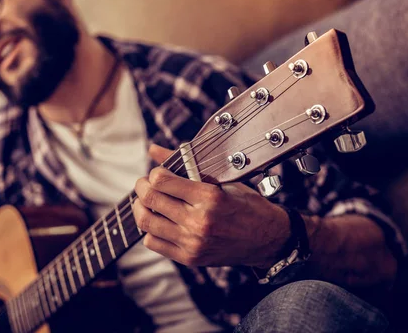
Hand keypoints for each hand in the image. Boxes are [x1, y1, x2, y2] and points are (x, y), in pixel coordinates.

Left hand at [132, 144, 290, 267]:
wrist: (266, 239)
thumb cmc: (245, 205)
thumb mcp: (222, 179)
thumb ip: (184, 163)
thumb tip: (153, 149)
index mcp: (209, 197)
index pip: (161, 180)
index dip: (154, 173)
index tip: (157, 173)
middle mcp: (199, 221)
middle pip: (150, 199)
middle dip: (141, 187)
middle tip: (144, 184)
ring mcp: (193, 242)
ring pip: (146, 222)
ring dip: (141, 208)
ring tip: (147, 201)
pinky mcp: (190, 258)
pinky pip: (152, 243)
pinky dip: (149, 230)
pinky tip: (158, 221)